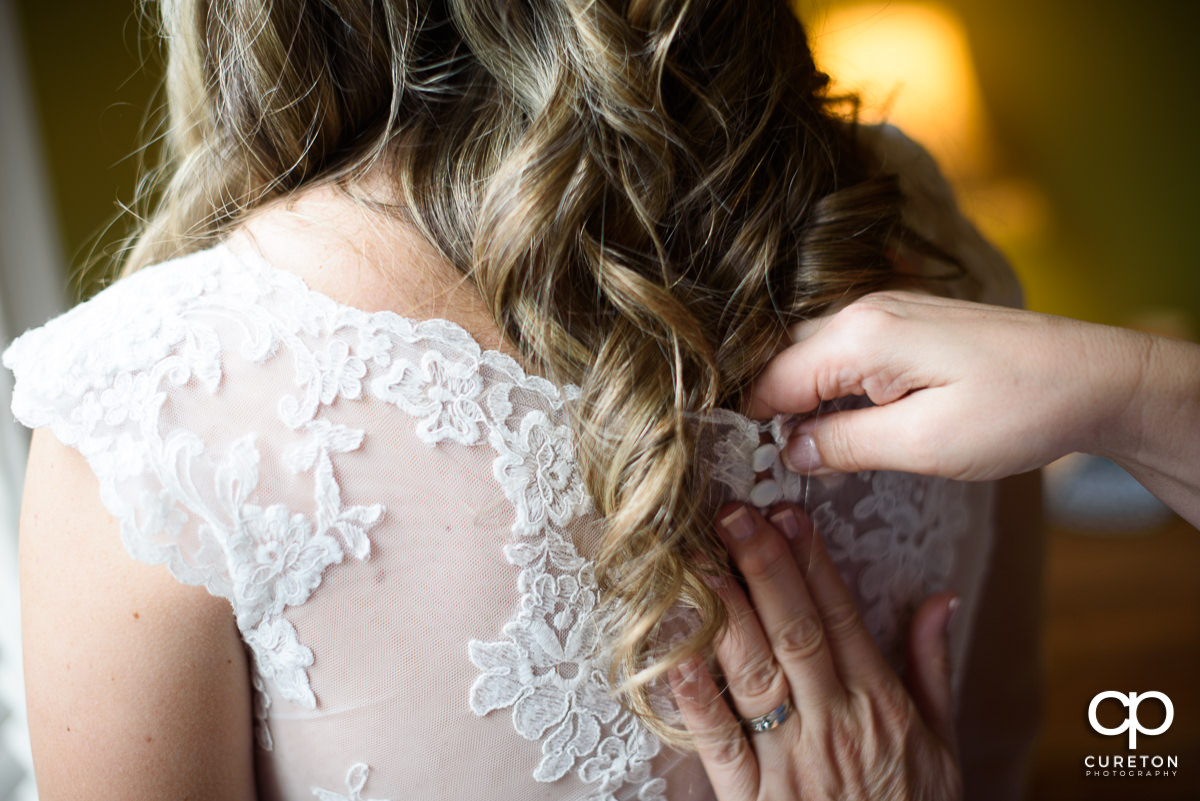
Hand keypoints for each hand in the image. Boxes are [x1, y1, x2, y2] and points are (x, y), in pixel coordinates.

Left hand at [670, 502, 960, 800]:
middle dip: (763, 569)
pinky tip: (673, 652)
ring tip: (696, 561)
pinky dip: (694, 698)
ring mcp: (791, 766)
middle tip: (732, 513)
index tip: (786, 512)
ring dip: (724, 614)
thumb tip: (940, 598)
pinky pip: (718, 745)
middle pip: (794, 634)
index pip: (842, 619)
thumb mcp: (944, 746)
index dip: (812, 563)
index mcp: (880, 708)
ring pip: (754, 677)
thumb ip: (932, 669)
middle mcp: (835, 727)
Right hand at [749, 291, 1151, 481]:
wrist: (1097, 376)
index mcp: (861, 336)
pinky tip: (849, 424)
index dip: (750, 428)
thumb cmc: (1019, 410)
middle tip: (781, 468)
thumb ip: (845, 446)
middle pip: (782, 362)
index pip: (769, 382)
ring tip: (814, 452)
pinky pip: (845, 351)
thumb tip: (789, 451)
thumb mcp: (926, 445)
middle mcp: (864, 311)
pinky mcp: (908, 321)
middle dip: (772, 412)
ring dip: (804, 402)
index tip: (746, 469)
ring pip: (811, 355)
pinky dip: (835, 388)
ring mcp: (887, 310)